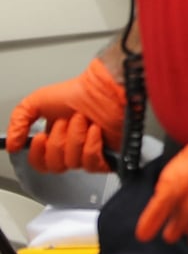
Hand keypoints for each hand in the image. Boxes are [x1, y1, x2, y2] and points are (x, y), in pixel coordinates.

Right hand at [6, 58, 125, 173]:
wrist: (104, 87)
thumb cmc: (78, 91)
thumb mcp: (37, 101)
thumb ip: (19, 122)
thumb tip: (12, 145)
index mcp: (55, 138)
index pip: (40, 163)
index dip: (37, 154)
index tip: (39, 137)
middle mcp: (72, 148)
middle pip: (55, 166)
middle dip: (58, 141)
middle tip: (66, 121)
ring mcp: (90, 153)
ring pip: (73, 163)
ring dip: (75, 138)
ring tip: (82, 119)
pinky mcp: (108, 157)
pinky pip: (92, 164)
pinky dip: (91, 146)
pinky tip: (95, 130)